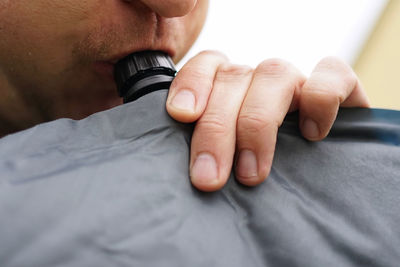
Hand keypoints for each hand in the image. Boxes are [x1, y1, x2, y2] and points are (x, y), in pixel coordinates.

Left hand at [166, 50, 369, 191]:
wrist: (322, 175)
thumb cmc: (258, 170)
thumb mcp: (227, 163)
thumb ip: (208, 154)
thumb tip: (194, 170)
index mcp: (229, 88)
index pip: (207, 65)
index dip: (191, 84)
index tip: (181, 115)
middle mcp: (259, 81)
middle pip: (234, 78)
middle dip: (217, 129)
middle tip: (209, 177)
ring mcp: (298, 82)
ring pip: (274, 74)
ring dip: (257, 123)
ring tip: (251, 174)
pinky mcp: (340, 87)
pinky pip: (333, 74)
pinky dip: (320, 100)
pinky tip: (311, 135)